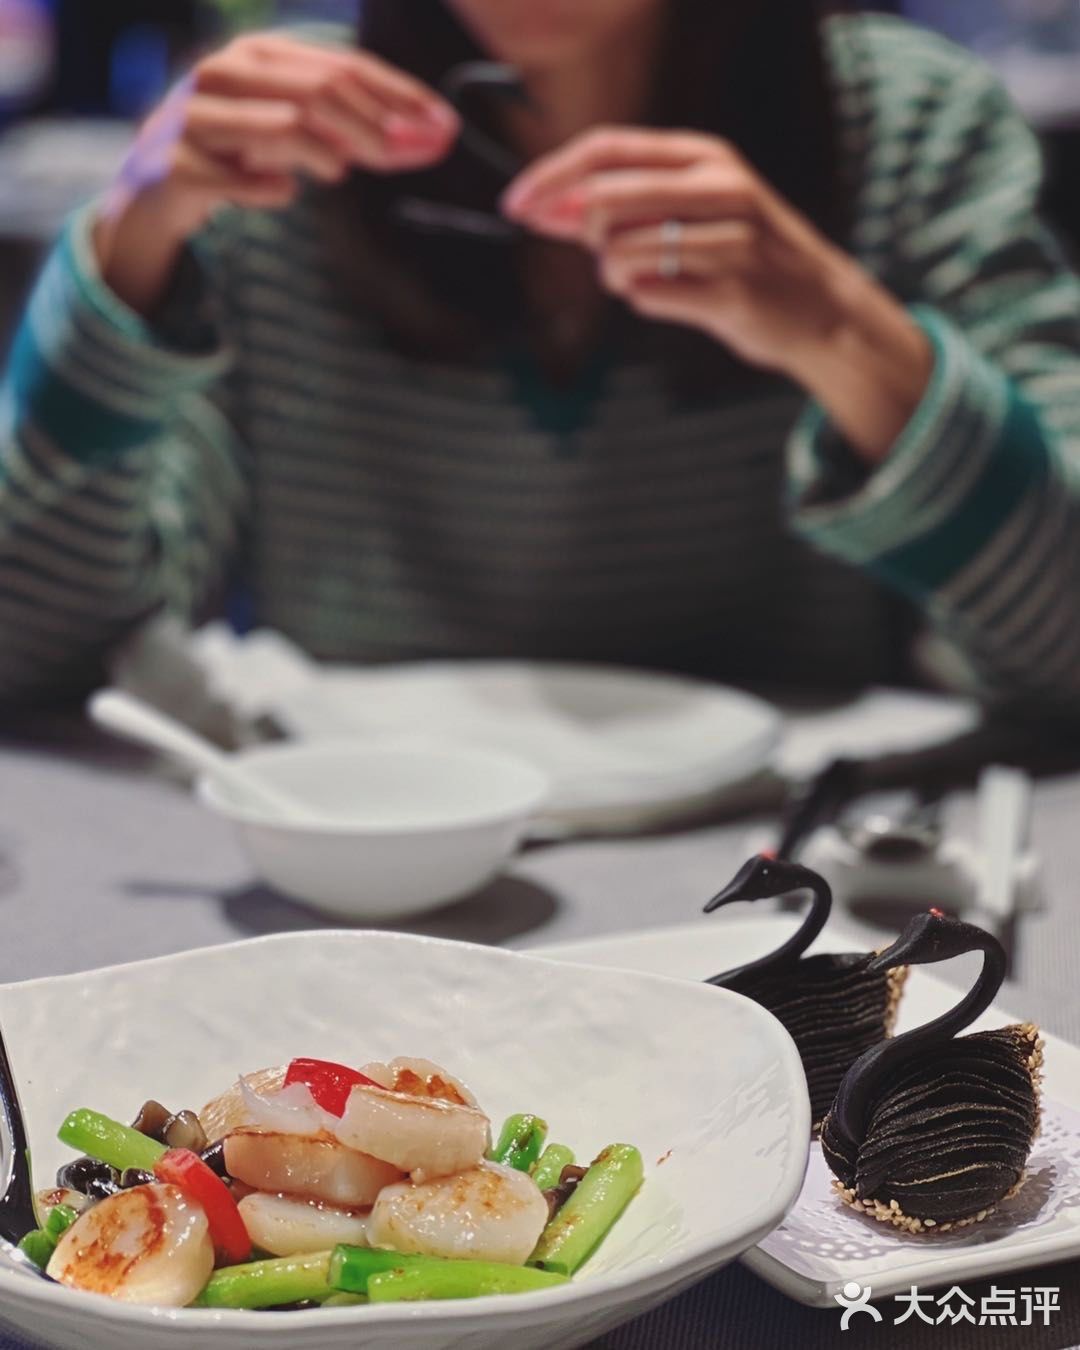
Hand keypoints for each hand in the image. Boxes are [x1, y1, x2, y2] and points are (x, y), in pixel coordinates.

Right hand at [95, 33, 458, 311]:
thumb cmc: (239, 152)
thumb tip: (432, 138)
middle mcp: (225, 72)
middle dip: (374, 126)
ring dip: (325, 154)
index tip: (443, 126)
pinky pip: (242, 181)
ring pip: (283, 126)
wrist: (158, 187)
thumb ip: (357, 133)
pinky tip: (282, 194)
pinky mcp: (179, 165)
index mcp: (260, 55)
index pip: (343, 66)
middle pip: (319, 91)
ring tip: (338, 173)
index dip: (399, 95)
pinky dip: (272, 191)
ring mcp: (197, 117)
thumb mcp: (299, 132)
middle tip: (407, 155)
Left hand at [504, 128, 931, 460]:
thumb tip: (549, 209)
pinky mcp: (730, 291)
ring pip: (620, 254)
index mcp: (704, 156)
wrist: (819, 307)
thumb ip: (624, 206)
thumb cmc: (744, 258)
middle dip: (583, 232)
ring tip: (648, 279)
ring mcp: (729, 239)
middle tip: (600, 253)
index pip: (606, 150)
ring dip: (615, 276)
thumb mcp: (692, 210)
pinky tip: (674, 298)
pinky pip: (648, 296)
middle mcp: (720, 187)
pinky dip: (645, 301)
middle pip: (605, 199)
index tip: (516, 205)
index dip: (551, 176)